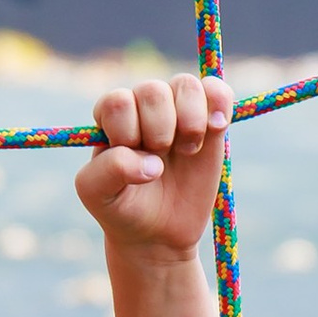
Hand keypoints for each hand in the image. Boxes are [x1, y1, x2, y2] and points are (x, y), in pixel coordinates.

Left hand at [76, 73, 231, 260]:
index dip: (128, 132)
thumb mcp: (97, 194)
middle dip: (159, 132)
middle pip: (153, 91)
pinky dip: (220, 102)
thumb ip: (109, 170)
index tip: (131, 157)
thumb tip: (152, 162)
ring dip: (189, 123)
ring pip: (187, 85)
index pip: (119, 102)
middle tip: (160, 159)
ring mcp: (178, 110)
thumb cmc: (121, 206)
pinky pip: (218, 90)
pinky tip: (216, 128)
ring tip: (186, 152)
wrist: (157, 231)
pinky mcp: (209, 120)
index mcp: (110, 116)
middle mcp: (143, 106)